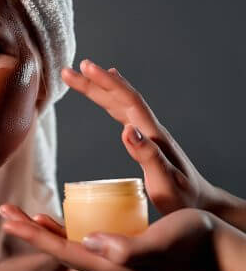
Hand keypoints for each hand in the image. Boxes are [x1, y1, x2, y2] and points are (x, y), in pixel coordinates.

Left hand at [0, 204, 217, 270]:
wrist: (211, 243)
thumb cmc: (189, 238)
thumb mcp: (159, 241)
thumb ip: (126, 247)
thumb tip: (90, 242)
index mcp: (110, 266)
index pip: (62, 250)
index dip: (34, 234)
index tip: (11, 218)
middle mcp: (105, 265)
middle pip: (57, 247)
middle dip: (29, 230)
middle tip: (5, 211)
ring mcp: (110, 257)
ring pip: (65, 243)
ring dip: (40, 229)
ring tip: (19, 214)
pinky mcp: (116, 246)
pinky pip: (80, 239)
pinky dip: (61, 229)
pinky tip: (51, 220)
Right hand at [60, 59, 216, 214]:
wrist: (203, 203)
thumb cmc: (183, 198)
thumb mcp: (165, 182)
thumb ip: (147, 156)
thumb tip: (125, 129)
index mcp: (153, 135)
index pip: (128, 101)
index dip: (106, 83)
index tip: (85, 68)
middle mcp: (150, 129)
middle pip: (120, 98)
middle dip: (94, 83)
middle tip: (67, 71)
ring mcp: (148, 134)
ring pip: (120, 104)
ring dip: (100, 88)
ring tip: (82, 74)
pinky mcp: (145, 141)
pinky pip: (123, 113)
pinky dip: (111, 100)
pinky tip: (109, 96)